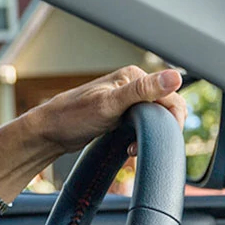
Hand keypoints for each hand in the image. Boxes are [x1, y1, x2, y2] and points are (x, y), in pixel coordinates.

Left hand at [22, 66, 186, 154]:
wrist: (49, 132)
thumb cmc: (73, 116)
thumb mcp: (110, 105)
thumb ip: (142, 91)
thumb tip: (175, 76)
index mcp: (133, 76)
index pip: (171, 97)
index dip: (170, 121)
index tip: (157, 138)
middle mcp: (131, 85)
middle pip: (166, 109)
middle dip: (160, 130)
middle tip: (139, 145)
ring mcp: (126, 100)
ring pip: (155, 119)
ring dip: (150, 136)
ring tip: (131, 147)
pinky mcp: (120, 114)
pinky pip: (143, 126)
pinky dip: (141, 138)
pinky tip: (128, 147)